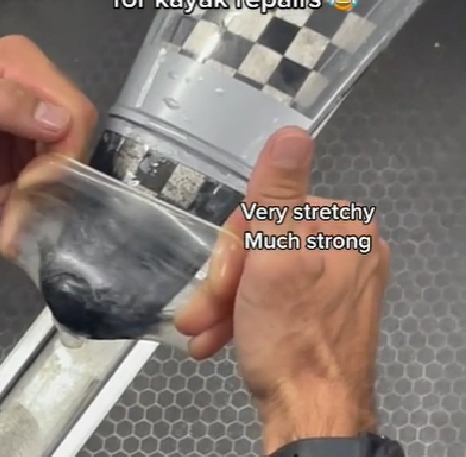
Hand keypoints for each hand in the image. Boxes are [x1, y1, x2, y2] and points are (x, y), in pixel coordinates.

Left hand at [0, 35, 96, 223]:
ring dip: (33, 202)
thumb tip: (59, 121)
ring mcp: (30, 130)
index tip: (31, 184)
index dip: (62, 153)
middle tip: (12, 210)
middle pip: (72, 146)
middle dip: (46, 184)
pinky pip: (45, 190)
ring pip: (62, 174)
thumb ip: (1, 103)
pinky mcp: (23, 162)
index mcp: (22, 65)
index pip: (73, 111)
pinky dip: (24, 208)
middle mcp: (34, 94)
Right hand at [175, 127, 388, 451]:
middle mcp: (345, 251)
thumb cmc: (294, 344)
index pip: (267, 208)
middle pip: (259, 242)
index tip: (223, 277)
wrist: (308, 413)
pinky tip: (221, 335)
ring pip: (257, 273)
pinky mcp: (316, 311)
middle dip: (225, 279)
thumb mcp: (274, 259)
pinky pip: (267, 297)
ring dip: (222, 301)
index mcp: (344, 229)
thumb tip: (290, 137)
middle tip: (207, 307)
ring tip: (205, 327)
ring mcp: (331, 283)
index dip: (234, 244)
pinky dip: (239, 315)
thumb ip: (277, 197)